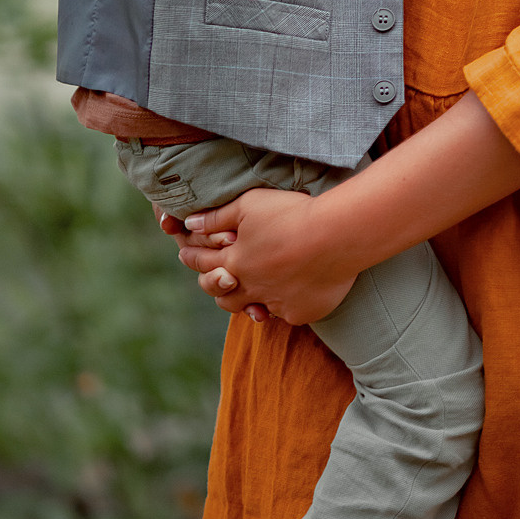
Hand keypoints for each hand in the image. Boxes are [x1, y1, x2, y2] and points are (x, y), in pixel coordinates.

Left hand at [177, 187, 356, 325]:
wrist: (335, 236)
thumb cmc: (291, 214)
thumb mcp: (249, 204)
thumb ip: (216, 217)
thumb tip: (190, 224)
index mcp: (235, 261)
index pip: (203, 262)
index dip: (192, 257)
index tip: (184, 254)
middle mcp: (251, 287)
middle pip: (223, 295)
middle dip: (215, 286)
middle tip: (218, 278)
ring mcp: (276, 303)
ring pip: (252, 309)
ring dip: (247, 301)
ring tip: (248, 294)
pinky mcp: (300, 312)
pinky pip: (285, 313)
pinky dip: (283, 305)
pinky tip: (288, 295)